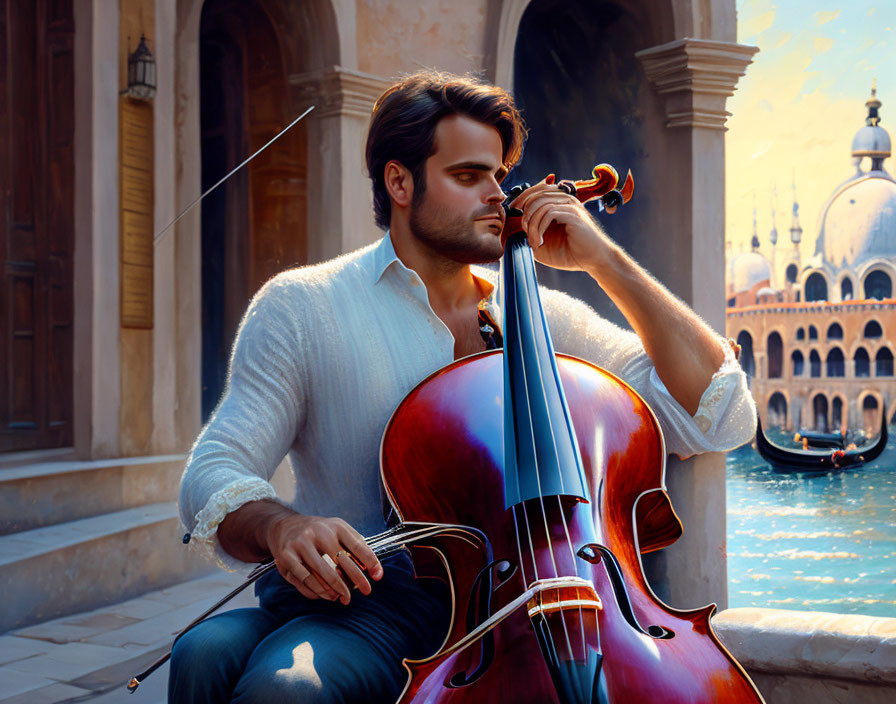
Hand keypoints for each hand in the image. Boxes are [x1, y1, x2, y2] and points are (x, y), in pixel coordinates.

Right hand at [265, 513, 382, 603]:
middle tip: (366, 592)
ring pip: (323, 573)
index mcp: (335, 525)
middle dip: (356, 579)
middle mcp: (318, 532)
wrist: (284, 526)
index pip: (357, 545)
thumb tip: (375, 571)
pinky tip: (326, 596)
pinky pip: (305, 579)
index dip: (370, 562)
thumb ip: (356, 547)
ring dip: (336, 589)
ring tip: (344, 598)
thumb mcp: (338, 531)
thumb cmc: (319, 533)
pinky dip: (317, 591)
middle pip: (341, 560)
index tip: (378, 577)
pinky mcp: (286, 556)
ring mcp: (301, 543)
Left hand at [510, 175, 613, 272]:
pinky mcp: (573, 214)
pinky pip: (549, 213)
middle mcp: (566, 200)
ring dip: (532, 224)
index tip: (513, 211)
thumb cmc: (570, 252)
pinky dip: (540, 228)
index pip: (538, 189)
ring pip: (541, 204)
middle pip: (537, 193)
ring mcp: (570, 205)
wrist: (593, 260)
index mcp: (560, 202)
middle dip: (525, 213)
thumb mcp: (543, 243)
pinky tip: (540, 242)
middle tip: (525, 232)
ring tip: (534, 242)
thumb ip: (530, 232)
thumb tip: (514, 225)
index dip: (522, 197)